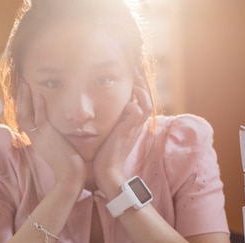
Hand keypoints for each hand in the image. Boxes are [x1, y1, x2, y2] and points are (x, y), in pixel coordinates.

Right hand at [16, 80, 86, 186]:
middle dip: (20, 98)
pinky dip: (39, 107)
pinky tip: (40, 94)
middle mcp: (35, 138)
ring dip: (25, 98)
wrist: (70, 178)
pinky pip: (40, 119)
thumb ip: (57, 140)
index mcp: (37, 141)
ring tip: (25, 83)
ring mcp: (41, 138)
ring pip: (26, 115)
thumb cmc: (69, 167)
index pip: (25, 120)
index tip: (23, 93)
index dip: (23, 106)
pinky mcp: (49, 138)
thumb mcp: (59, 150)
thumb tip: (62, 134)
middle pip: (21, 115)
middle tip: (20, 82)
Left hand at [93, 69, 152, 195]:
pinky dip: (135, 102)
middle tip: (134, 68)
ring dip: (141, 89)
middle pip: (147, 98)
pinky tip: (127, 96)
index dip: (137, 87)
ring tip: (134, 77)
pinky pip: (139, 110)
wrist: (106, 171)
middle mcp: (136, 124)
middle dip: (141, 83)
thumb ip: (108, 122)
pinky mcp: (129, 130)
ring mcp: (134, 127)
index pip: (140, 100)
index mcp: (132, 124)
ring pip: (147, 102)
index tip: (130, 74)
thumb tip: (97, 109)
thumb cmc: (103, 155)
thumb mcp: (107, 133)